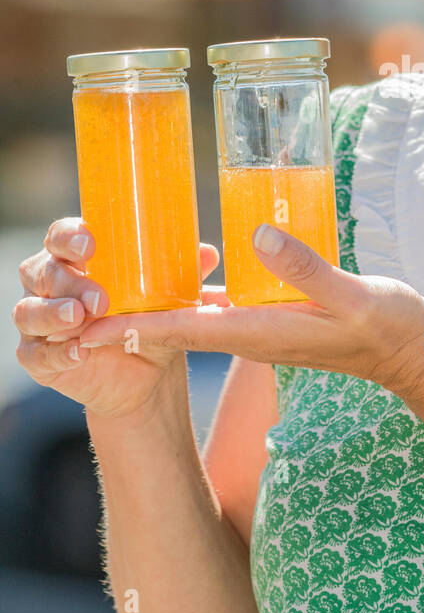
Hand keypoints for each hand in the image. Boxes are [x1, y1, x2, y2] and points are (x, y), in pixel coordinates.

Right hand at [14, 217, 223, 418]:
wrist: (146, 376)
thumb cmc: (150, 320)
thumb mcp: (170, 298)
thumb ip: (184, 275)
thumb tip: (206, 253)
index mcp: (76, 259)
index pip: (60, 236)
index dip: (68, 236)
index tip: (89, 244)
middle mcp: (50, 285)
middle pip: (42, 271)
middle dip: (69, 282)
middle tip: (100, 297)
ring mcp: (39, 322)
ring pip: (28, 311)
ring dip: (52, 313)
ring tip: (79, 317)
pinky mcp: (38, 357)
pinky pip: (34, 353)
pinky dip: (55, 352)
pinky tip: (79, 352)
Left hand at [77, 223, 423, 400]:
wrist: (416, 355)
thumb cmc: (389, 326)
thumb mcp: (352, 295)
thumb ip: (305, 268)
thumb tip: (257, 237)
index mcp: (261, 331)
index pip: (183, 331)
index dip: (133, 328)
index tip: (89, 328)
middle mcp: (254, 333)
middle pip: (177, 329)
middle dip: (130, 323)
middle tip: (82, 306)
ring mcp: (264, 329)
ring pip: (195, 321)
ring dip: (155, 311)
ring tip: (115, 292)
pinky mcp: (276, 320)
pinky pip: (221, 312)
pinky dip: (192, 300)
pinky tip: (183, 277)